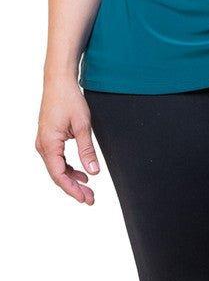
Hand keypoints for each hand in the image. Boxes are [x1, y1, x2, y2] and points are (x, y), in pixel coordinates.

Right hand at [36, 75, 99, 204]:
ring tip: (88, 189)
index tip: (85, 199)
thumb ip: (88, 150)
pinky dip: (69, 167)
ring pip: (57, 168)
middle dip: (74, 188)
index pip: (59, 175)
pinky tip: (82, 173)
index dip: (72, 189)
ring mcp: (44, 142)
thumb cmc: (69, 99)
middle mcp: (43, 145)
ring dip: (72, 179)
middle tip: (90, 199)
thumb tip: (94, 172)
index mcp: (49, 144)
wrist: (59, 82)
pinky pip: (57, 159)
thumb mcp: (83, 125)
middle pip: (57, 174)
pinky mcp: (49, 138)